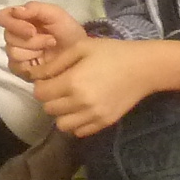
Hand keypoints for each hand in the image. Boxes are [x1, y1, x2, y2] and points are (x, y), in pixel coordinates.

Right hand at [0, 2, 89, 84]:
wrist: (80, 54)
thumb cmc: (68, 32)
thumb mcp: (56, 14)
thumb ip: (35, 8)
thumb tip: (16, 11)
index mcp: (21, 19)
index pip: (2, 17)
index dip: (13, 23)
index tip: (31, 30)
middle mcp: (15, 35)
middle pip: (8, 36)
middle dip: (31, 40)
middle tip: (51, 40)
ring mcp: (17, 53)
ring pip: (13, 52)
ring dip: (34, 50)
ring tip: (49, 50)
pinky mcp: (20, 69)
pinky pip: (16, 66)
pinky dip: (32, 64)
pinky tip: (44, 62)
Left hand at [34, 37, 179, 138]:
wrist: (144, 68)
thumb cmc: (112, 52)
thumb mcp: (82, 47)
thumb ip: (56, 63)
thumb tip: (35, 76)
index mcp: (72, 82)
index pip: (40, 94)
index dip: (41, 86)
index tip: (50, 79)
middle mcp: (80, 103)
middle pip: (48, 109)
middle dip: (50, 99)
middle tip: (60, 88)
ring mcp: (93, 116)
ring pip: (62, 125)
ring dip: (61, 114)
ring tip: (70, 101)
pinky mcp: (104, 123)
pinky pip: (79, 132)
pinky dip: (76, 123)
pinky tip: (82, 109)